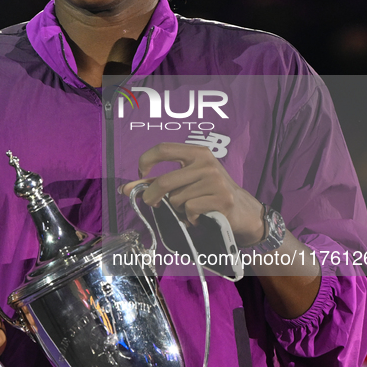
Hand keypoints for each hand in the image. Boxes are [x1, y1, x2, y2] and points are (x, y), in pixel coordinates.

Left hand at [122, 142, 264, 245]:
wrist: (242, 211)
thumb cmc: (207, 193)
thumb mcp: (184, 182)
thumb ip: (154, 183)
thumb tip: (125, 189)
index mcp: (197, 152)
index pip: (163, 148)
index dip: (146, 160)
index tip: (141, 174)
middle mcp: (207, 163)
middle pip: (164, 181)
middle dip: (152, 196)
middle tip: (152, 202)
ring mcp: (215, 181)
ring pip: (177, 199)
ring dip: (178, 209)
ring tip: (190, 208)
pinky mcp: (221, 199)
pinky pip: (190, 209)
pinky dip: (190, 217)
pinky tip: (199, 216)